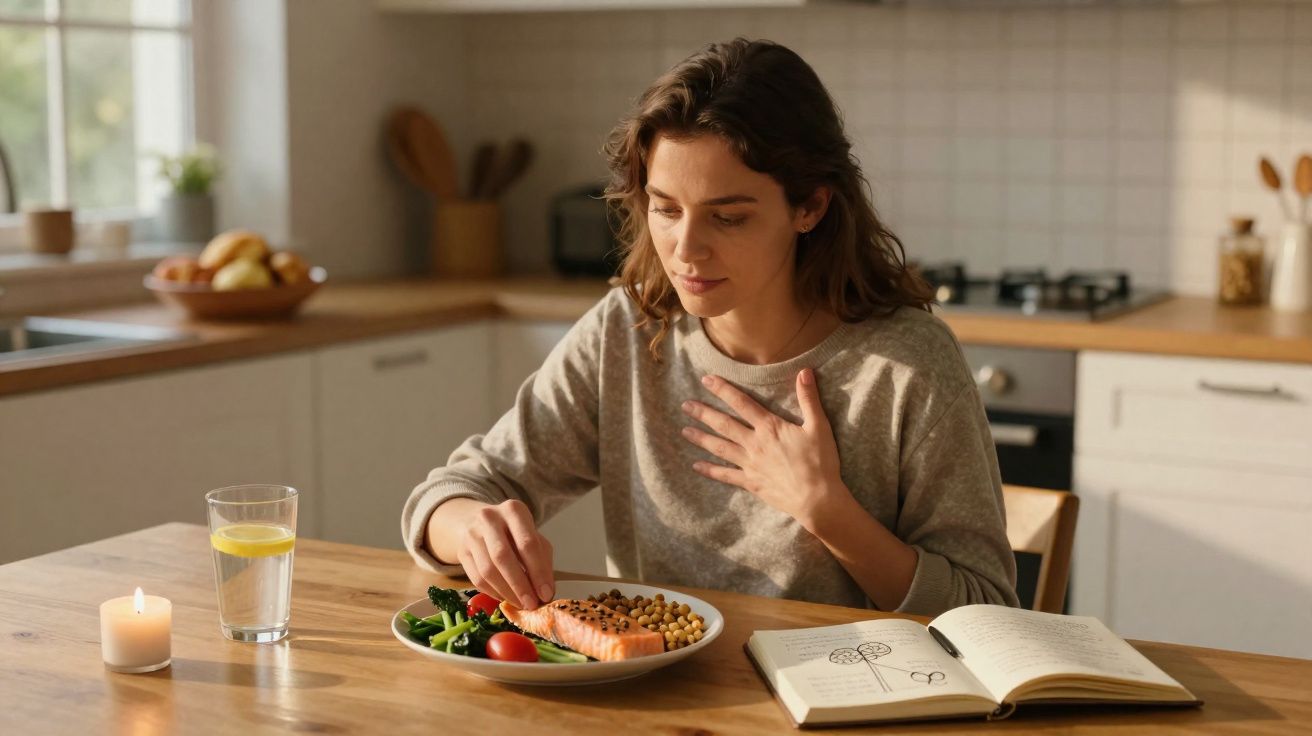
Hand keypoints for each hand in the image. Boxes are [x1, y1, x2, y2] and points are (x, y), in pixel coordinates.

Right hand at [452, 499, 554, 609]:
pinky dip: (494, 593)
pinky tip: (506, 598)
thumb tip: (546, 592)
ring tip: (521, 604)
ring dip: (506, 592)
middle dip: (519, 585)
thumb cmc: (514, 533)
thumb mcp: (533, 537)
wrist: (480, 523)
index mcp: (513, 510)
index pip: (527, 543)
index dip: (538, 571)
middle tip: (531, 604)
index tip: (546, 594)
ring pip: (487, 570)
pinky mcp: (461, 551)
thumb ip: (542, 561)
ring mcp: (472, 534)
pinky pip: (477, 579)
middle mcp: (489, 518)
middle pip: (503, 556)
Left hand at [680, 369, 846, 530]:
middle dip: (704, 413)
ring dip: (701, 438)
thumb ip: (808, 398)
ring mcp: (750, 464)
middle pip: (724, 425)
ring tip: (685, 431)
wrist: (817, 499)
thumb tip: (804, 371)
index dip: (723, 390)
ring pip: (720, 448)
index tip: (706, 380)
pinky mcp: (751, 482)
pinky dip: (710, 471)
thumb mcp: (818, 426)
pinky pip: (726, 475)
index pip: (742, 403)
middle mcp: (754, 443)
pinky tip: (696, 466)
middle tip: (685, 405)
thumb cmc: (820, 462)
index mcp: (770, 427)